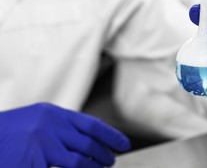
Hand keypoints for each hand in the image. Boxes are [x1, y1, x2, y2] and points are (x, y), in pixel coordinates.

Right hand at [0, 103, 129, 166]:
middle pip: (89, 145)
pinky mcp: (32, 163)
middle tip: (111, 160)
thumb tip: (88, 136)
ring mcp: (42, 147)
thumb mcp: (40, 118)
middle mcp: (51, 128)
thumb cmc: (11, 129)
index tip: (123, 143)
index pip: (92, 125)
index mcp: (55, 114)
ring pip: (79, 162)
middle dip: (104, 155)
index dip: (111, 136)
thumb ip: (63, 125)